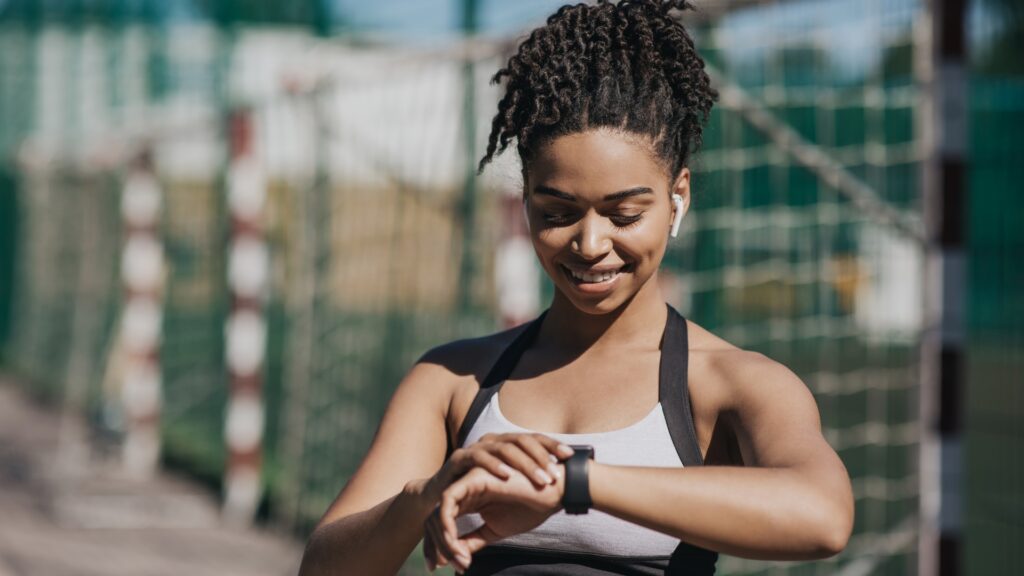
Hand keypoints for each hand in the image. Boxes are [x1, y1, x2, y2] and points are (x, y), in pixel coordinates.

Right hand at [425, 433, 572, 501]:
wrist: (438, 500)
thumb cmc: (477, 496)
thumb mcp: (507, 490)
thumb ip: (527, 484)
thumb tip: (561, 483)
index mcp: (506, 446)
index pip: (533, 440)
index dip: (552, 445)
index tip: (571, 456)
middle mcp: (493, 442)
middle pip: (522, 441)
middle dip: (541, 457)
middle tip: (556, 474)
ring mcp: (476, 447)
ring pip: (504, 448)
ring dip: (524, 463)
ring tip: (540, 478)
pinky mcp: (459, 458)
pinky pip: (478, 458)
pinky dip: (493, 465)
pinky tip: (507, 475)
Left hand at [425, 465, 564, 571]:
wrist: (553, 491)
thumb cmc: (529, 507)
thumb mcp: (495, 530)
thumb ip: (473, 540)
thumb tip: (454, 556)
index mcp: (469, 500)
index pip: (440, 523)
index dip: (436, 546)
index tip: (439, 568)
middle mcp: (464, 490)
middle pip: (432, 518)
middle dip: (433, 545)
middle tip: (440, 567)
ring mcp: (466, 482)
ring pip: (437, 512)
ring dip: (443, 540)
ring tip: (459, 559)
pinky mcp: (472, 477)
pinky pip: (448, 501)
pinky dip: (447, 523)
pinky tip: (456, 543)